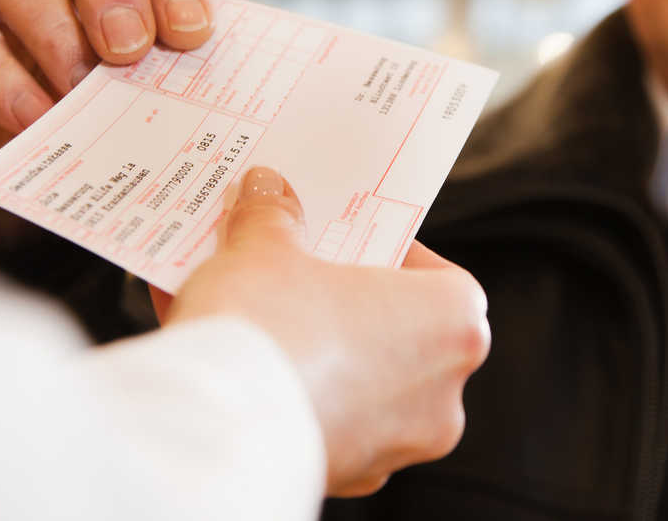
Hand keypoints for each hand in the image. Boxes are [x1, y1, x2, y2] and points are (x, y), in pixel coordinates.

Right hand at [152, 167, 490, 496]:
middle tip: (295, 271)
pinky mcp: (344, 475)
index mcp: (453, 323)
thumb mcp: (266, 247)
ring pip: (358, 379)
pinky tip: (234, 361)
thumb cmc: (270, 328)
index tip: (346, 239)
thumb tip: (266, 191)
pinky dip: (288, 391)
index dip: (390, 251)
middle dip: (343, 300)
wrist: (214, 431)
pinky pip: (322, 419)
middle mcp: (441, 392)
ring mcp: (395, 444)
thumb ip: (273, 216)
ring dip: (311, 345)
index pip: (438, 275)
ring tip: (247, 310)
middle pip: (395, 328)